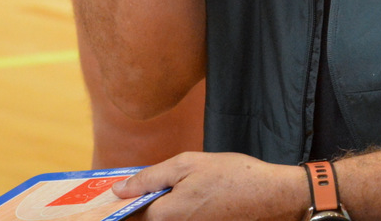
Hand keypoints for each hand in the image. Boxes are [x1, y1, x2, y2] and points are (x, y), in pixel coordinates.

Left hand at [114, 152, 307, 220]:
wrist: (270, 196)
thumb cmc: (233, 176)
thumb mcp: (188, 164)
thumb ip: (150, 177)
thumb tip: (119, 190)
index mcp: (165, 215)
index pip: (128, 214)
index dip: (121, 202)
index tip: (110, 194)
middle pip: (146, 219)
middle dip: (140, 205)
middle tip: (143, 187)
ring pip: (162, 220)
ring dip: (159, 208)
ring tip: (173, 190)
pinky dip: (174, 212)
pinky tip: (189, 197)